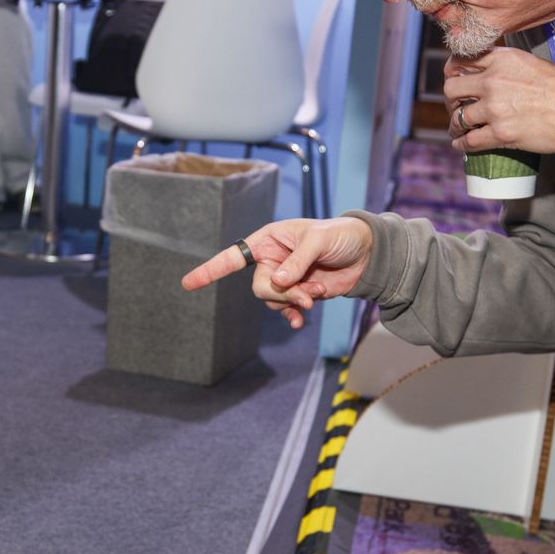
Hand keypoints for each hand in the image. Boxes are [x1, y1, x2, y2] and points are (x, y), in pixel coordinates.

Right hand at [181, 218, 373, 330]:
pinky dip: (294, 314)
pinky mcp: (298, 293)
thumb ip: (296, 262)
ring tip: (316, 292)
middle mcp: (271, 260)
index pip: (232, 257)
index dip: (210, 270)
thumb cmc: (340, 235)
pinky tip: (303, 317)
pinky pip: (285, 310)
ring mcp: (284, 278)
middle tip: (306, 294)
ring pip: (273, 301)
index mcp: (268, 240)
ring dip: (295, 302)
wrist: (366, 254)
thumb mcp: (317, 241)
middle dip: (281, 294)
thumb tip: (277, 283)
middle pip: (259, 288)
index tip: (187, 283)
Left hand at [444, 47, 554, 155]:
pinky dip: (462, 145)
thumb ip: (515, 66)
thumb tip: (513, 76)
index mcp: (502, 59)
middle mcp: (492, 80)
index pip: (461, 60)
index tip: (454, 80)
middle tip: (457, 108)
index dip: (452, 72)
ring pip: (458, 117)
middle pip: (451, 89)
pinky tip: (461, 146)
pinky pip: (470, 141)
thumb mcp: (537, 63)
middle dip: (451, 101)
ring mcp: (494, 108)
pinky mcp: (500, 133)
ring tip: (457, 130)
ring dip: (455, 125)